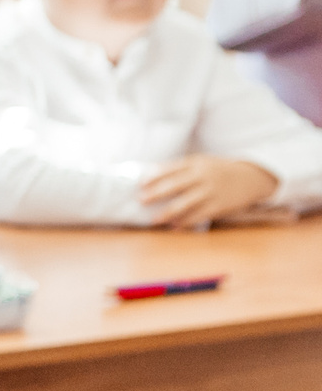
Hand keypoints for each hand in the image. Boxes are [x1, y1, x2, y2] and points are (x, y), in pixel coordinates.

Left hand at [139, 154, 278, 226]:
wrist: (251, 177)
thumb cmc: (218, 171)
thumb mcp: (202, 163)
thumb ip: (180, 168)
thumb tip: (149, 174)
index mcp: (197, 163)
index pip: (172, 168)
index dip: (155, 176)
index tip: (140, 183)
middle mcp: (203, 176)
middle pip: (175, 185)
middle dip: (156, 193)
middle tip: (141, 200)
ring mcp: (211, 191)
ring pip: (185, 203)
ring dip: (167, 213)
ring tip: (154, 220)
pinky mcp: (218, 206)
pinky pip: (198, 216)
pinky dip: (185, 223)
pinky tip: (174, 227)